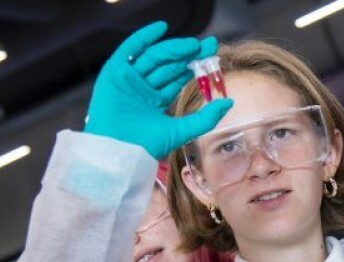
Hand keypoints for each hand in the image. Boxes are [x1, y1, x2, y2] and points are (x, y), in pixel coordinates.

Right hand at [84, 21, 231, 158]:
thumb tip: (229, 102)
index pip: (178, 77)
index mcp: (155, 100)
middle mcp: (142, 88)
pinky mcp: (114, 74)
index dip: (194, 65)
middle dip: (187, 55)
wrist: (120, 152)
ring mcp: (128, 80)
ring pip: (153, 58)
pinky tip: (161, 28)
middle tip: (207, 46)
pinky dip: (143, 38)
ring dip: (173, 49)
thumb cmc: (146, 146)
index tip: (212, 55)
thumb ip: (205, 118)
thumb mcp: (181, 130)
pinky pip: (129, 51)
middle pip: (167, 65)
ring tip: (192, 45)